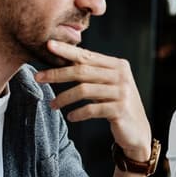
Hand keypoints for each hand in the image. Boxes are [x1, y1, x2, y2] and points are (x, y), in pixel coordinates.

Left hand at [37, 40, 152, 160]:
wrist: (137, 130)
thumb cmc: (116, 105)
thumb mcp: (107, 85)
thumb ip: (92, 72)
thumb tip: (63, 58)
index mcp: (118, 65)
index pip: (87, 56)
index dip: (67, 51)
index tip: (48, 46)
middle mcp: (121, 76)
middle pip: (82, 71)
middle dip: (57, 74)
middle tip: (38, 77)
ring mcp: (122, 93)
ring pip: (84, 90)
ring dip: (64, 98)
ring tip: (53, 104)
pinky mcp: (120, 110)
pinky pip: (92, 109)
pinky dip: (78, 113)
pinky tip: (71, 117)